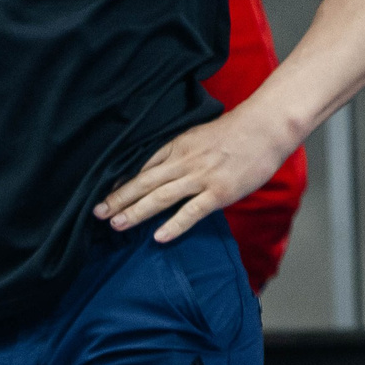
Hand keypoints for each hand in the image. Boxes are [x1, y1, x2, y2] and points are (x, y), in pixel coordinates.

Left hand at [94, 105, 296, 244]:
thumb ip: (178, 152)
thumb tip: (157, 170)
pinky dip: (174, 224)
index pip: (142, 166)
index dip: (121, 181)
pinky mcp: (219, 192)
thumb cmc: (235, 132)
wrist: (267, 126)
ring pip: (161, 197)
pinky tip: (158, 237)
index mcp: (178, 146)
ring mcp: (202, 177)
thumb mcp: (198, 135)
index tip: (102, 194)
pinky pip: (192, 211)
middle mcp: (184, 161)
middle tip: (97, 213)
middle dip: (119, 199)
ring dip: (136, 212)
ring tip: (116, 225)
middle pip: (144, 182)